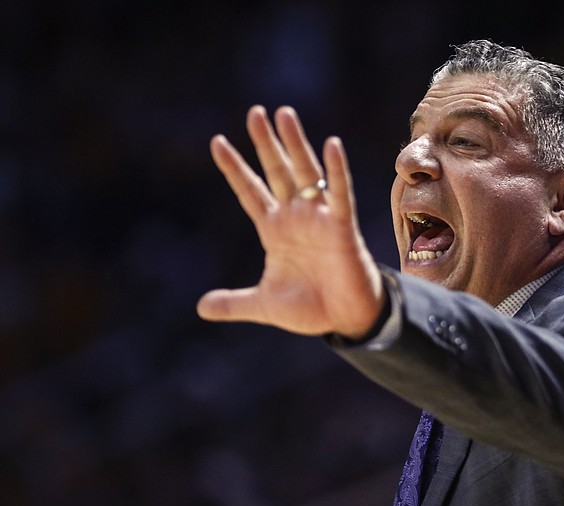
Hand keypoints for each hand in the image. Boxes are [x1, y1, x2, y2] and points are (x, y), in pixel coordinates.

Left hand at [197, 106, 384, 337]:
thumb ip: (234, 304)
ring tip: (283, 114)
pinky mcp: (342, 226)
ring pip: (305, 173)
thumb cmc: (310, 308)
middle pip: (277, 171)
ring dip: (294, 144)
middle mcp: (295, 217)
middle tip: (255, 112)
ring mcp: (319, 218)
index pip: (250, 192)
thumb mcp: (263, 305)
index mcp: (274, 230)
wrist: (345, 319)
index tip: (217, 142)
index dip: (234, 169)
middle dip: (265, 143)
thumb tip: (201, 308)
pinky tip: (331, 145)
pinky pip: (339, 194)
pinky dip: (336, 171)